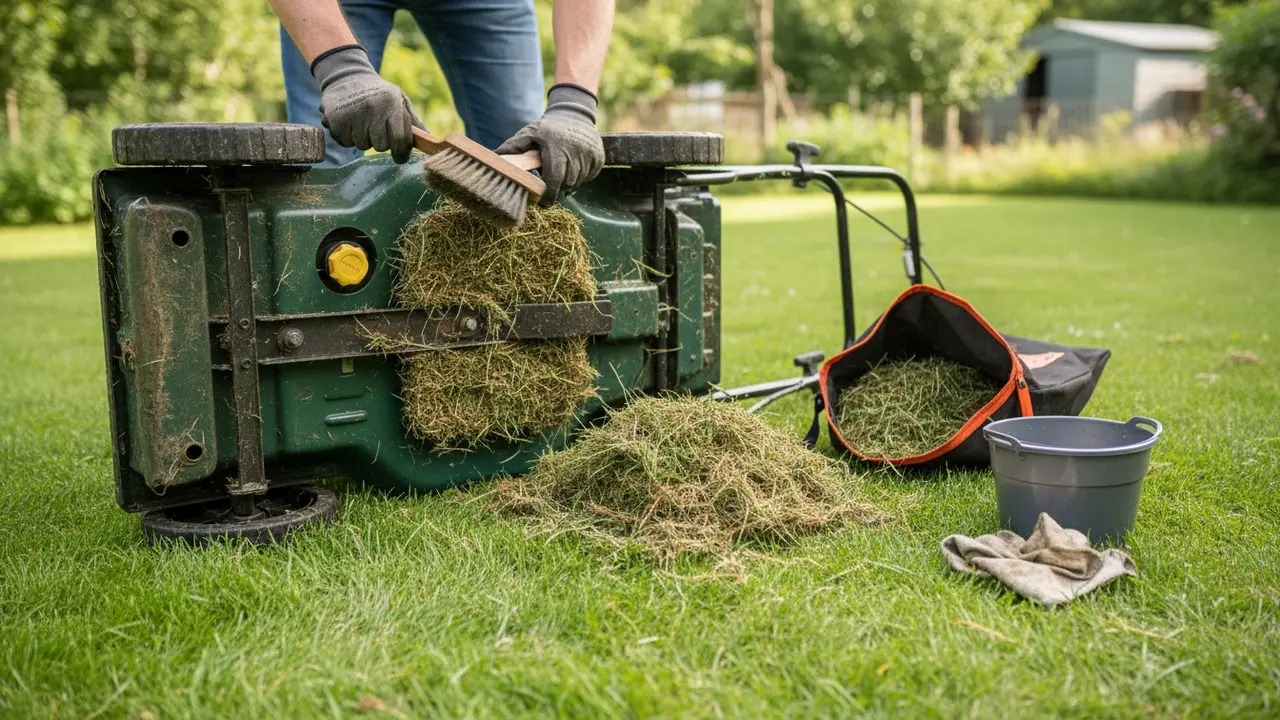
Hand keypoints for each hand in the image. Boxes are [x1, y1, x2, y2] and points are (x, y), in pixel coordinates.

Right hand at [311, 45, 423, 163]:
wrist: (347, 75)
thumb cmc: (379, 93)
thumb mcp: (399, 100)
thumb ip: (413, 121)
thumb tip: (430, 141)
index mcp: (392, 104)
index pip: (400, 140)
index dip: (401, 153)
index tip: (400, 157)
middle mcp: (373, 108)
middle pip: (381, 146)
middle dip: (380, 142)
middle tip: (376, 127)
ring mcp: (353, 114)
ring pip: (363, 146)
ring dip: (363, 139)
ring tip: (361, 121)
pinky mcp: (335, 119)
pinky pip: (346, 143)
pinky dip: (348, 137)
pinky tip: (349, 121)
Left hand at [497, 84, 604, 205]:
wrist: (574, 113)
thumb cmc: (548, 127)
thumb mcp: (529, 133)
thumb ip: (513, 147)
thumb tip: (493, 159)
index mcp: (557, 147)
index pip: (554, 179)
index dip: (548, 194)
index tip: (542, 202)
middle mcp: (576, 151)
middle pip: (566, 183)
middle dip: (557, 186)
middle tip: (549, 181)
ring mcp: (590, 154)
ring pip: (578, 182)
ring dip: (568, 181)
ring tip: (561, 168)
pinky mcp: (599, 158)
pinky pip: (589, 177)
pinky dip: (580, 176)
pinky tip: (573, 164)